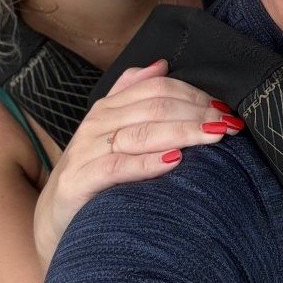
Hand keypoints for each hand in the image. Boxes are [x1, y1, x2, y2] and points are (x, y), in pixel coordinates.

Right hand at [33, 60, 240, 267]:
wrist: (54, 219)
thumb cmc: (93, 174)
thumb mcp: (111, 131)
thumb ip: (133, 93)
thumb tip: (161, 64)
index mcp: (109, 107)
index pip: (158, 89)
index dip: (194, 95)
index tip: (226, 110)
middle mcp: (97, 124)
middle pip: (154, 108)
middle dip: (196, 113)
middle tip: (228, 124)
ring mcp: (86, 151)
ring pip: (140, 132)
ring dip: (182, 132)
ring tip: (212, 136)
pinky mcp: (78, 182)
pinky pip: (116, 167)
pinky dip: (146, 163)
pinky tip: (174, 161)